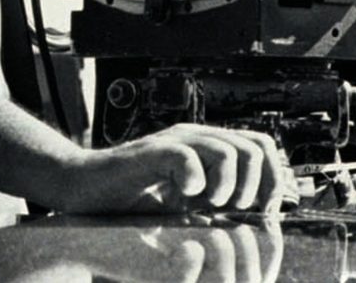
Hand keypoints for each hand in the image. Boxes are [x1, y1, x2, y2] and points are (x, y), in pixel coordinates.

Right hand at [62, 123, 284, 214]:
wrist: (83, 189)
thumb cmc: (131, 202)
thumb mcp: (184, 205)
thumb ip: (216, 203)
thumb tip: (261, 217)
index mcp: (207, 147)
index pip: (261, 146)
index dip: (272, 179)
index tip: (259, 211)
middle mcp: (195, 138)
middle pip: (253, 147)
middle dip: (254, 187)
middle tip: (232, 210)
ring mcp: (173, 142)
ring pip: (227, 151)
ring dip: (226, 188)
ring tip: (208, 207)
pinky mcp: (151, 153)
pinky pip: (187, 158)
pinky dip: (194, 182)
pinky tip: (183, 199)